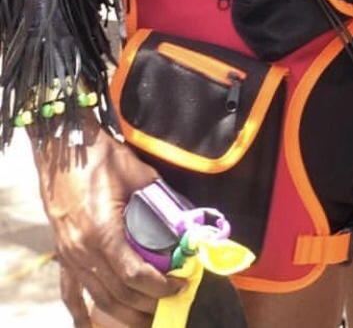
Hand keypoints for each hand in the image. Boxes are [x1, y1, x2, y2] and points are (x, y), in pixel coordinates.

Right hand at [36, 121, 184, 327]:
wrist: (63, 147)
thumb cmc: (99, 156)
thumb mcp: (137, 173)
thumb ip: (160, 197)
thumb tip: (184, 216)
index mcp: (102, 231)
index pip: (134, 274)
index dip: (159, 285)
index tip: (180, 284)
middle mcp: (83, 250)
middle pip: (117, 293)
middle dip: (146, 303)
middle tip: (170, 303)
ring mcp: (69, 255)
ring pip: (97, 298)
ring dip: (123, 313)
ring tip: (147, 316)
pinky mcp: (63, 254)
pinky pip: (70, 292)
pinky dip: (83, 313)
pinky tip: (93, 326)